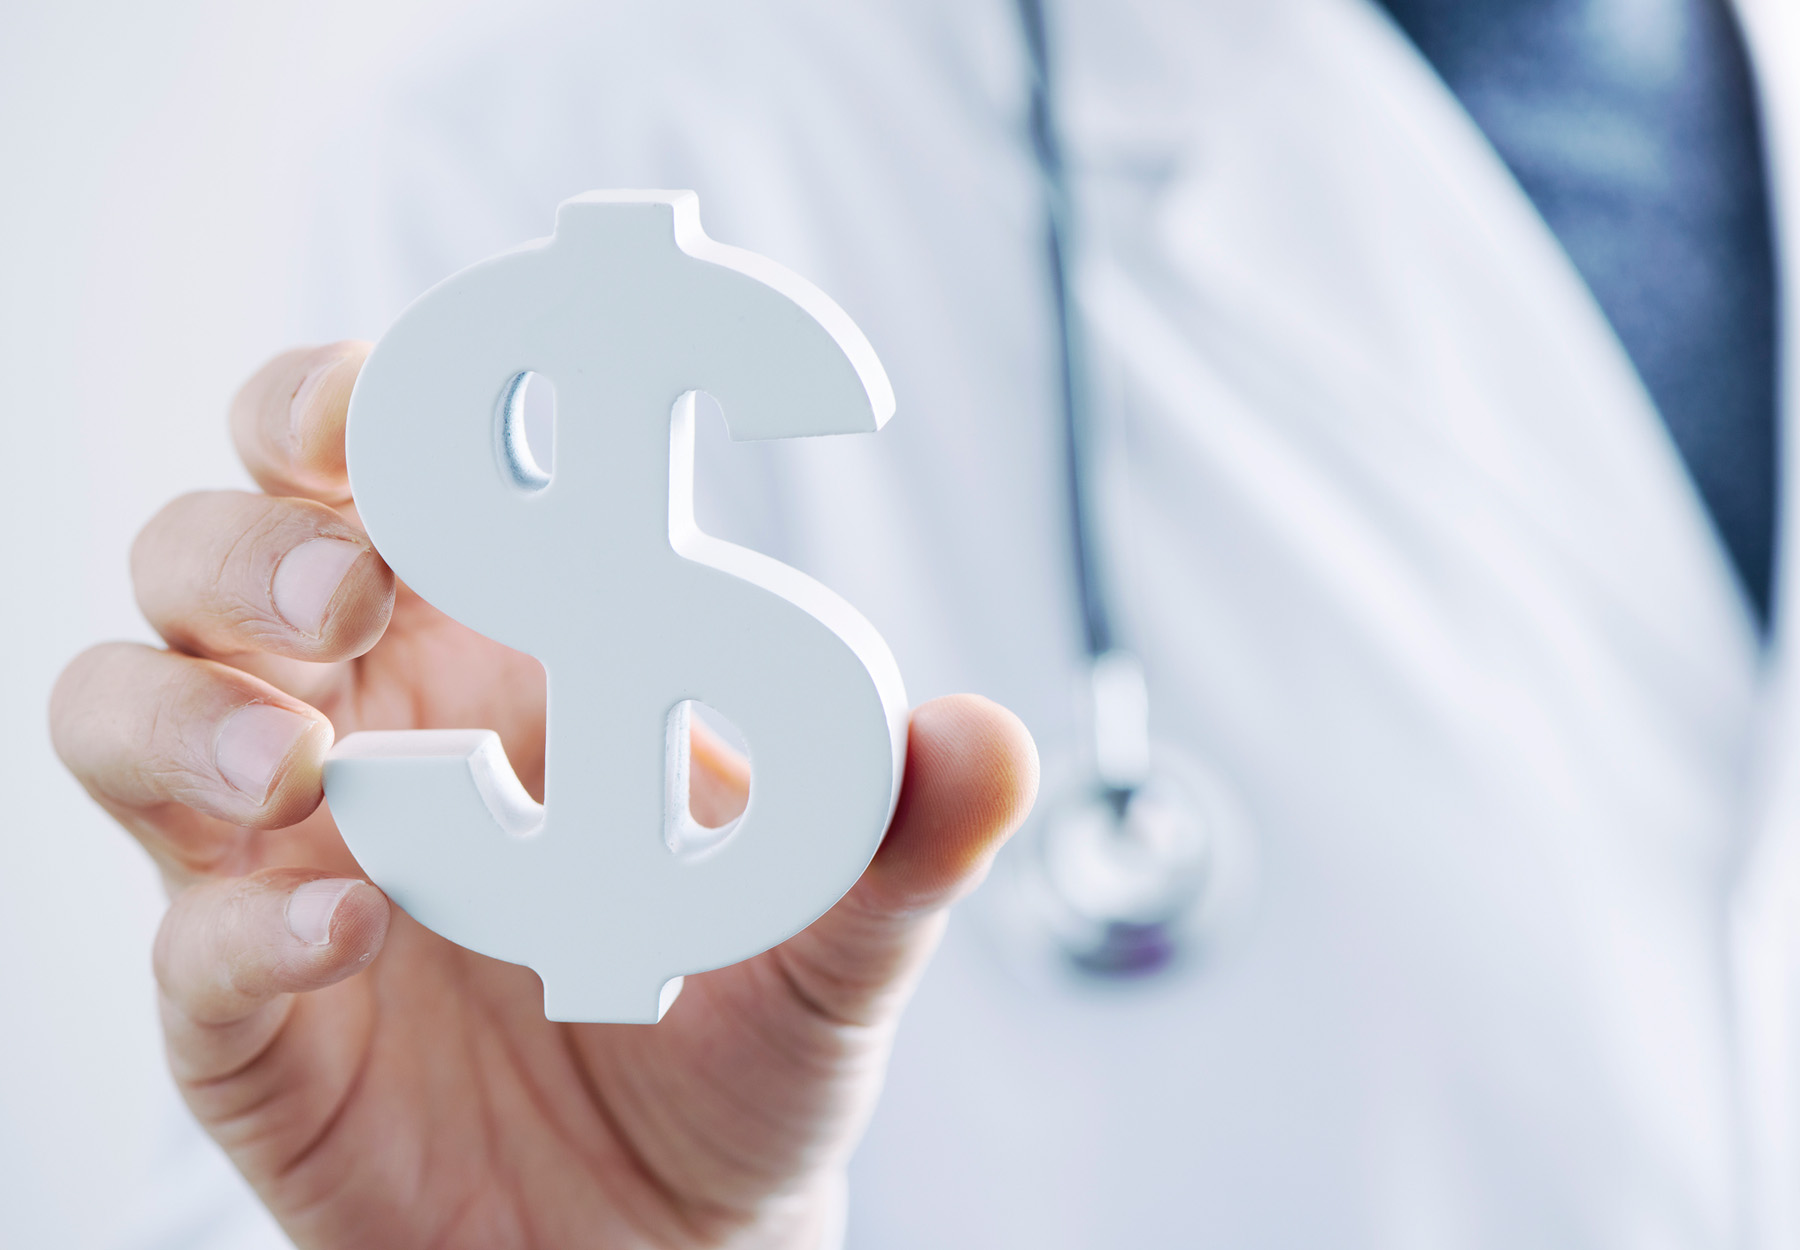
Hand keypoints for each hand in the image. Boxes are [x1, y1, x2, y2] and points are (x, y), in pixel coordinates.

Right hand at [50, 342, 1037, 1248]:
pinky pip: (186, 940)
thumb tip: (990, 741)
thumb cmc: (737, 1042)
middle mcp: (370, 724)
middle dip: (254, 534)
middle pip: (213, 552)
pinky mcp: (248, 1018)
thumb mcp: (836, 937)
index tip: (390, 389)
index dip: (345, 398)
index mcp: (498, 648)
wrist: (676, 1237)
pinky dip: (242, 922)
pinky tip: (349, 927)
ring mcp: (286, 862)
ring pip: (124, 710)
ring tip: (296, 754)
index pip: (371, 468)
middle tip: (356, 579)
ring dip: (183, 706)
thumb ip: (895, 838)